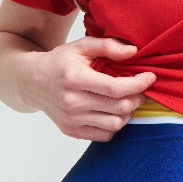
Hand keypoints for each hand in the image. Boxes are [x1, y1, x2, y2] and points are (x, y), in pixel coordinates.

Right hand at [19, 36, 157, 139]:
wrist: (33, 83)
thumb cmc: (61, 62)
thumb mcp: (81, 46)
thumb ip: (108, 46)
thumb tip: (133, 52)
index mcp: (75, 78)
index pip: (116, 88)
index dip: (139, 83)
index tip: (150, 77)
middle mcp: (72, 102)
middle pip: (119, 107)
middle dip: (137, 98)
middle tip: (139, 90)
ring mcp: (71, 119)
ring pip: (115, 124)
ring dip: (127, 113)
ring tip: (125, 101)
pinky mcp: (71, 131)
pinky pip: (105, 135)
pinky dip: (114, 125)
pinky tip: (111, 112)